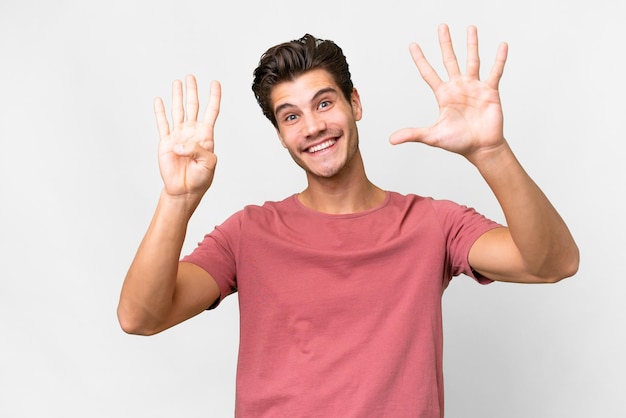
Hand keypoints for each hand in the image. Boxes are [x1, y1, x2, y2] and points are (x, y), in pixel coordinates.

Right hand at [154, 75, 220, 198]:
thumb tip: (179, 143)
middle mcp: (192, 132)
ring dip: (177, 96)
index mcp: (205, 136)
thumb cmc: (200, 178)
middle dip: (192, 91)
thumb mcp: (208, 164)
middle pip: (193, 106)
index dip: (214, 97)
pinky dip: (160, 112)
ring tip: (177, 82)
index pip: (211, 112)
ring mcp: (179, 136)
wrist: (184, 190)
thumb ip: (197, 150)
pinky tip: (159, 100)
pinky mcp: (166, 142)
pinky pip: (162, 123)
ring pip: (178, 111)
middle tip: (190, 77)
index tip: (215, 83)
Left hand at [390, 25, 507, 162]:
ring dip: (471, 44)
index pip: (429, 73)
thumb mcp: (432, 136)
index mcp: (443, 94)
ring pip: (472, 60)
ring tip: (470, 27)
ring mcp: (474, 87)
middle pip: (449, 60)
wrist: (481, 148)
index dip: (420, 59)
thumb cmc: (458, 143)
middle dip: (445, 43)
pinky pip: (495, 72)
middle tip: (442, 26)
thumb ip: (413, 134)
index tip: (412, 45)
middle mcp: (458, 87)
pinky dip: (499, 59)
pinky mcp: (490, 91)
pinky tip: (502, 45)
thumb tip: (391, 140)